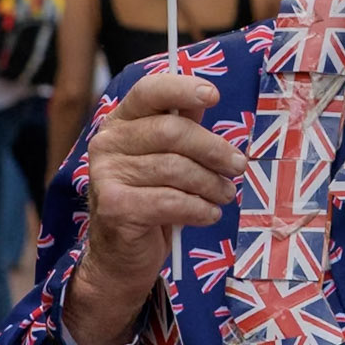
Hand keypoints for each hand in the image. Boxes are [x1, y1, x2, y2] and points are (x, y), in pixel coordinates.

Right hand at [65, 75, 244, 344]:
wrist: (121, 255)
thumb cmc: (151, 196)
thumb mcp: (165, 156)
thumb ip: (181, 126)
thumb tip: (205, 99)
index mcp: (121, 122)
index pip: (148, 91)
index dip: (182, 88)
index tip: (213, 96)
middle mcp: (107, 143)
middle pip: (172, 132)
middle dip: (214, 150)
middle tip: (238, 167)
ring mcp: (105, 175)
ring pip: (176, 169)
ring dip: (211, 184)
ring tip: (226, 194)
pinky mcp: (114, 207)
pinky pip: (171, 201)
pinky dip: (199, 208)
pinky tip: (209, 214)